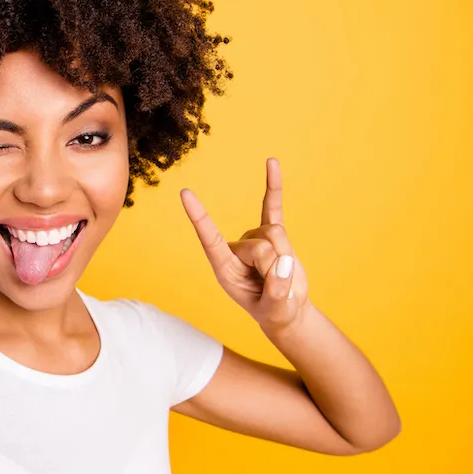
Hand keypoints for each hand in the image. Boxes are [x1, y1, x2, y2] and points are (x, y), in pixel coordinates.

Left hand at [180, 157, 310, 336]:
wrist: (287, 309)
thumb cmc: (275, 311)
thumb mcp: (275, 310)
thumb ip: (277, 291)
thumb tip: (283, 262)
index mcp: (225, 267)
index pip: (209, 238)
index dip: (199, 217)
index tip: (185, 193)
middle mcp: (236, 249)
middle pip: (260, 243)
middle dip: (275, 265)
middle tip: (277, 285)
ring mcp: (254, 238)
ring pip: (274, 231)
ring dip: (286, 254)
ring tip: (282, 274)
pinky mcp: (272, 232)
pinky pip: (272, 206)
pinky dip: (274, 185)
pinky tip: (271, 162)